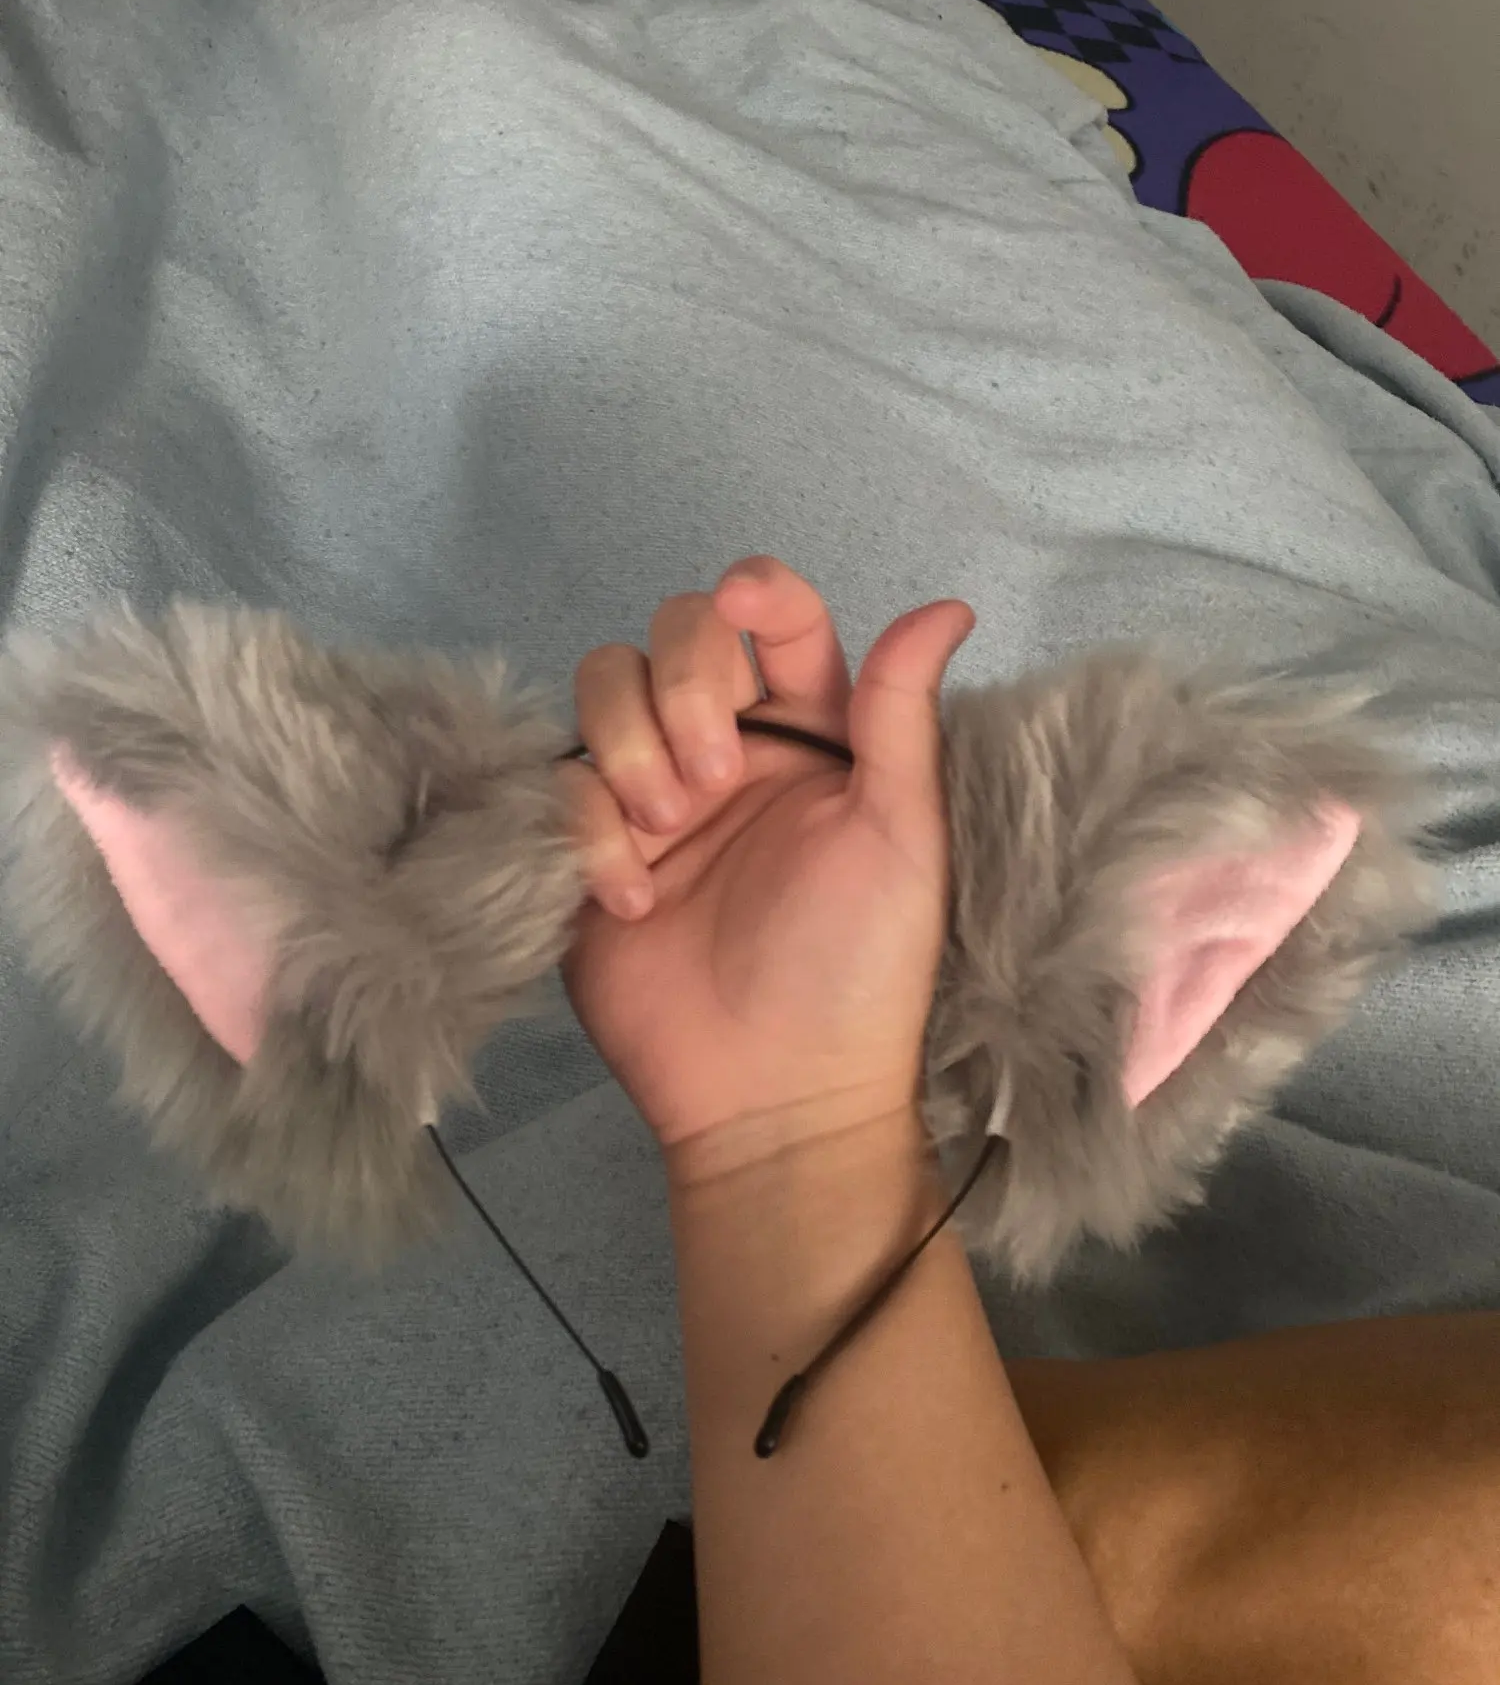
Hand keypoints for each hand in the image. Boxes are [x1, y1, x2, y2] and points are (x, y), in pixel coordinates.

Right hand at [563, 558, 972, 1171]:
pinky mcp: (588, 851)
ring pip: (602, 690)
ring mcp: (652, 797)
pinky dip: (588, 833)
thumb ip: (902, 713)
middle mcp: (728, 747)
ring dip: (628, 745)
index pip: (775, 619)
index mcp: (812, 732)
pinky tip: (634, 900)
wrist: (775, 1093)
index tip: (746, 605)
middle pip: (672, 636)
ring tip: (669, 829)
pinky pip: (559, 789)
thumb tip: (950, 605)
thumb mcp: (900, 834)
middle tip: (713, 785)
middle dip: (681, 688)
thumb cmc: (858, 966)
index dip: (756, 591)